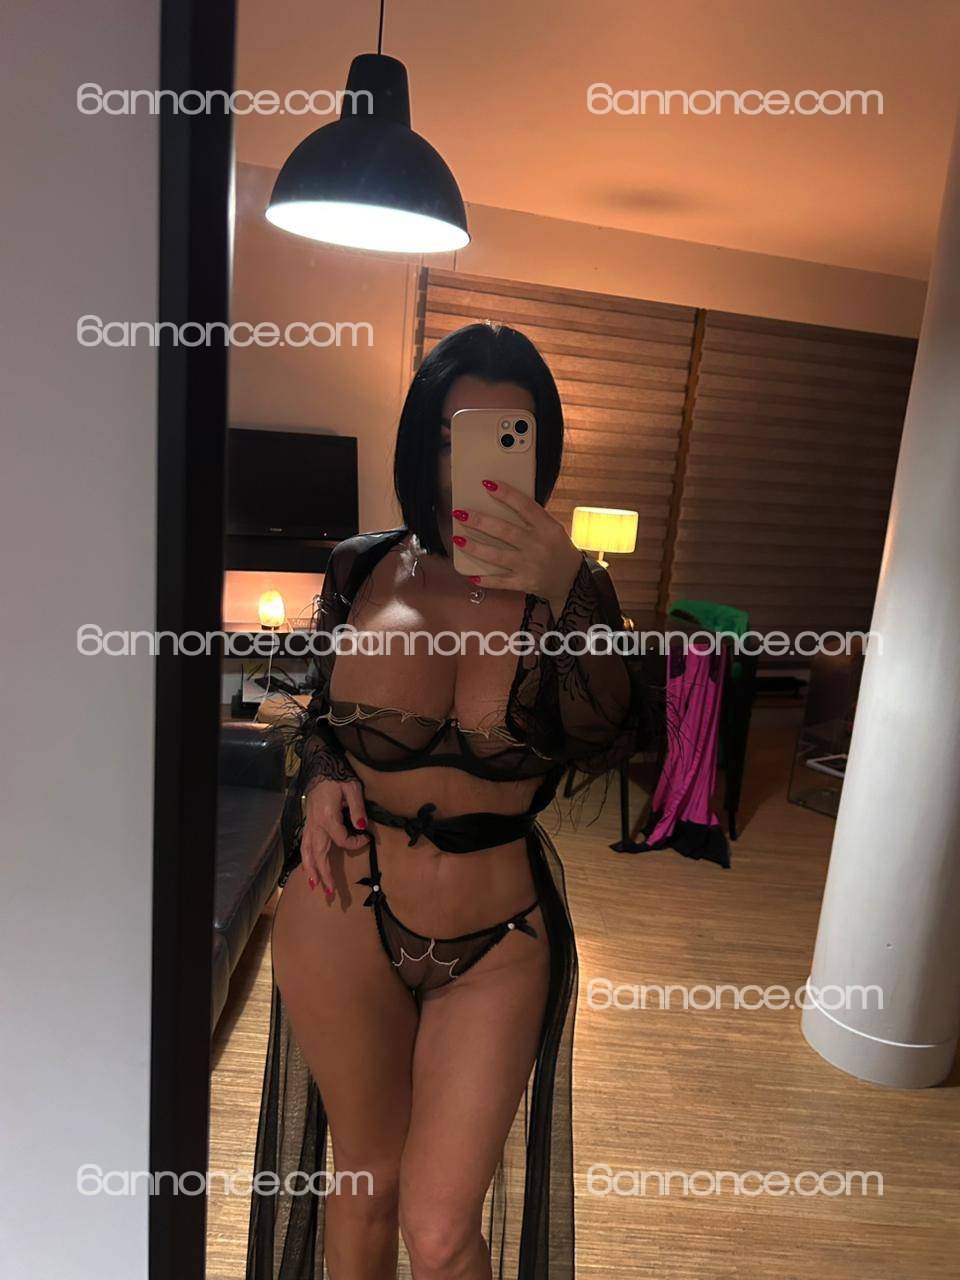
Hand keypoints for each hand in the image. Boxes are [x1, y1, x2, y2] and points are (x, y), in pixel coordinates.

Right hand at [300, 778, 368, 900]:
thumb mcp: (352, 788)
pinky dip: (305, 859)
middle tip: (330, 894)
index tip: (366, 839)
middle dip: (324, 874)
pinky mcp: (308, 823)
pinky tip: (308, 870)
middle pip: (318, 854)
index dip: (355, 844)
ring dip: (311, 871)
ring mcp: (309, 824)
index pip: (341, 839)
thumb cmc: (337, 776)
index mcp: (327, 816)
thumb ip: (357, 809)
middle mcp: (315, 824)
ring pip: (307, 852)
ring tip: (315, 888)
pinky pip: (304, 845)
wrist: (320, 765)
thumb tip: (362, 828)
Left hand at [451, 478, 583, 614]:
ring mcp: (529, 565)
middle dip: (480, 522)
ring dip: (475, 548)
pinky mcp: (523, 582)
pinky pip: (501, 582)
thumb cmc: (558, 549)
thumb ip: (533, 518)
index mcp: (546, 527)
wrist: (571, 580)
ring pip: (497, 556)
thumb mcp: (553, 528)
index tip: (487, 484)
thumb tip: (505, 501)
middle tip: (460, 513)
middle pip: (504, 531)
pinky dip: (486, 580)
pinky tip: (470, 576)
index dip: (506, 495)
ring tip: (457, 539)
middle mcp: (537, 545)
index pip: (525, 507)